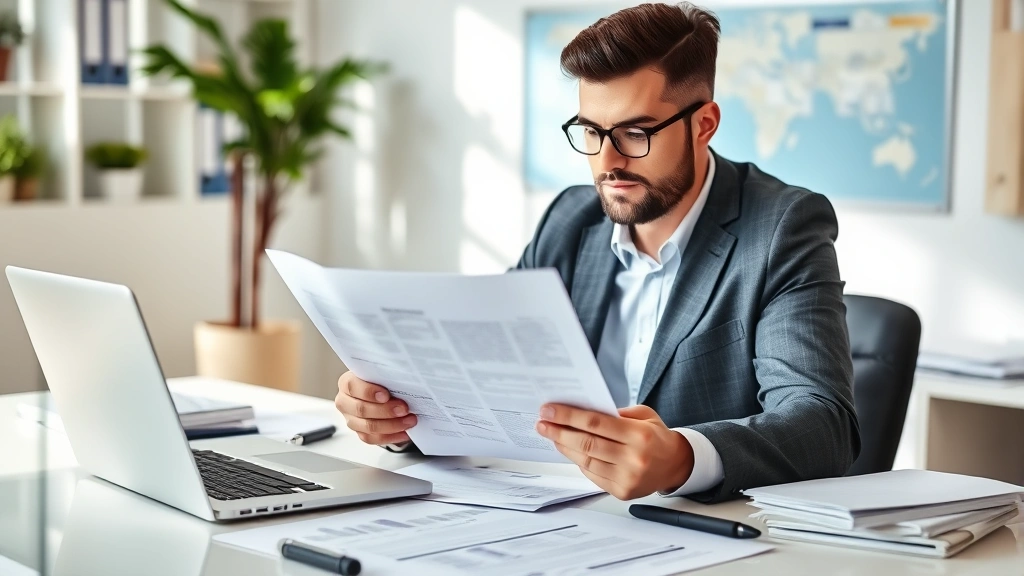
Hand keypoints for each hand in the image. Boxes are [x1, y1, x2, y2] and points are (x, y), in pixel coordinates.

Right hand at [335, 372, 417, 445]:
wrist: (383, 393)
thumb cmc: (381, 381)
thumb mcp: (382, 373)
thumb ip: (385, 375)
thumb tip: (402, 379)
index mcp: (347, 383)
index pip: (352, 387)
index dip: (369, 392)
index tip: (386, 395)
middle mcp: (345, 402)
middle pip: (361, 409)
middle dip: (385, 410)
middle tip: (404, 409)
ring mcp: (351, 419)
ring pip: (368, 427)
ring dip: (392, 425)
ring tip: (409, 420)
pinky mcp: (360, 433)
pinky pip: (374, 438)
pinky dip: (391, 436)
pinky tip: (404, 432)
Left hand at [535, 403, 693, 499]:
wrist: (676, 465)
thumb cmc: (656, 436)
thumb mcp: (642, 415)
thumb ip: (615, 413)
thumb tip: (580, 410)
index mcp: (640, 435)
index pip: (596, 423)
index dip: (568, 416)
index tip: (549, 410)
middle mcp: (634, 458)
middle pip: (587, 443)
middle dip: (559, 431)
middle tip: (542, 423)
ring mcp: (628, 478)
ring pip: (586, 461)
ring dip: (564, 447)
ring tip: (551, 435)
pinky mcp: (622, 491)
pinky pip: (592, 474)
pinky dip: (578, 461)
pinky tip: (568, 450)